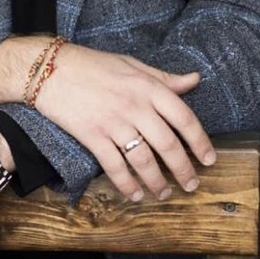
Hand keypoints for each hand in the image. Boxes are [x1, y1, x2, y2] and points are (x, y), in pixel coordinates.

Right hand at [35, 44, 215, 201]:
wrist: (51, 69)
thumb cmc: (92, 64)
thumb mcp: (131, 64)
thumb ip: (163, 77)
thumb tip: (194, 80)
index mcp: (147, 86)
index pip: (184, 118)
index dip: (200, 142)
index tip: (209, 159)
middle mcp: (134, 106)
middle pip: (168, 145)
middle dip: (183, 170)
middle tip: (191, 185)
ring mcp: (113, 122)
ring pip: (144, 160)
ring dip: (157, 182)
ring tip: (165, 193)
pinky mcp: (93, 136)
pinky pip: (115, 166)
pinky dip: (127, 185)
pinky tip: (134, 194)